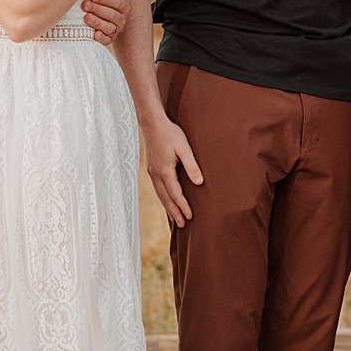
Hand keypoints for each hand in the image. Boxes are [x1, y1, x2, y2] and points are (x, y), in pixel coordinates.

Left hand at [80, 0, 132, 47]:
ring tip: (86, 18)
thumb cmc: (112, 1)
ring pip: (109, 28)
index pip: (117, 2)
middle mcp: (121, 17)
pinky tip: (95, 35)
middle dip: (98, 10)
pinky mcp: (109, 38)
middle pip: (112, 15)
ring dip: (98, 23)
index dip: (105, 0)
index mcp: (123, 4)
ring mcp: (116, 29)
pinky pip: (107, 40)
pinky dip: (101, 38)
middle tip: (85, 5)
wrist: (113, 19)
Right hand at [141, 112, 202, 227]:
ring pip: (160, 195)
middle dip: (174, 212)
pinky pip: (157, 189)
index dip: (183, 206)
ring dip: (167, 208)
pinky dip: (163, 198)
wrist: (152, 124)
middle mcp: (156, 175)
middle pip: (166, 199)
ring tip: (174, 219)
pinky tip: (166, 202)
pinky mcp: (151, 169)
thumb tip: (199, 183)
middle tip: (182, 226)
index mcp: (165, 171)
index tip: (190, 217)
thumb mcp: (184, 148)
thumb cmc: (171, 134)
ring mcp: (152, 173)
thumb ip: (192, 165)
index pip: (175, 194)